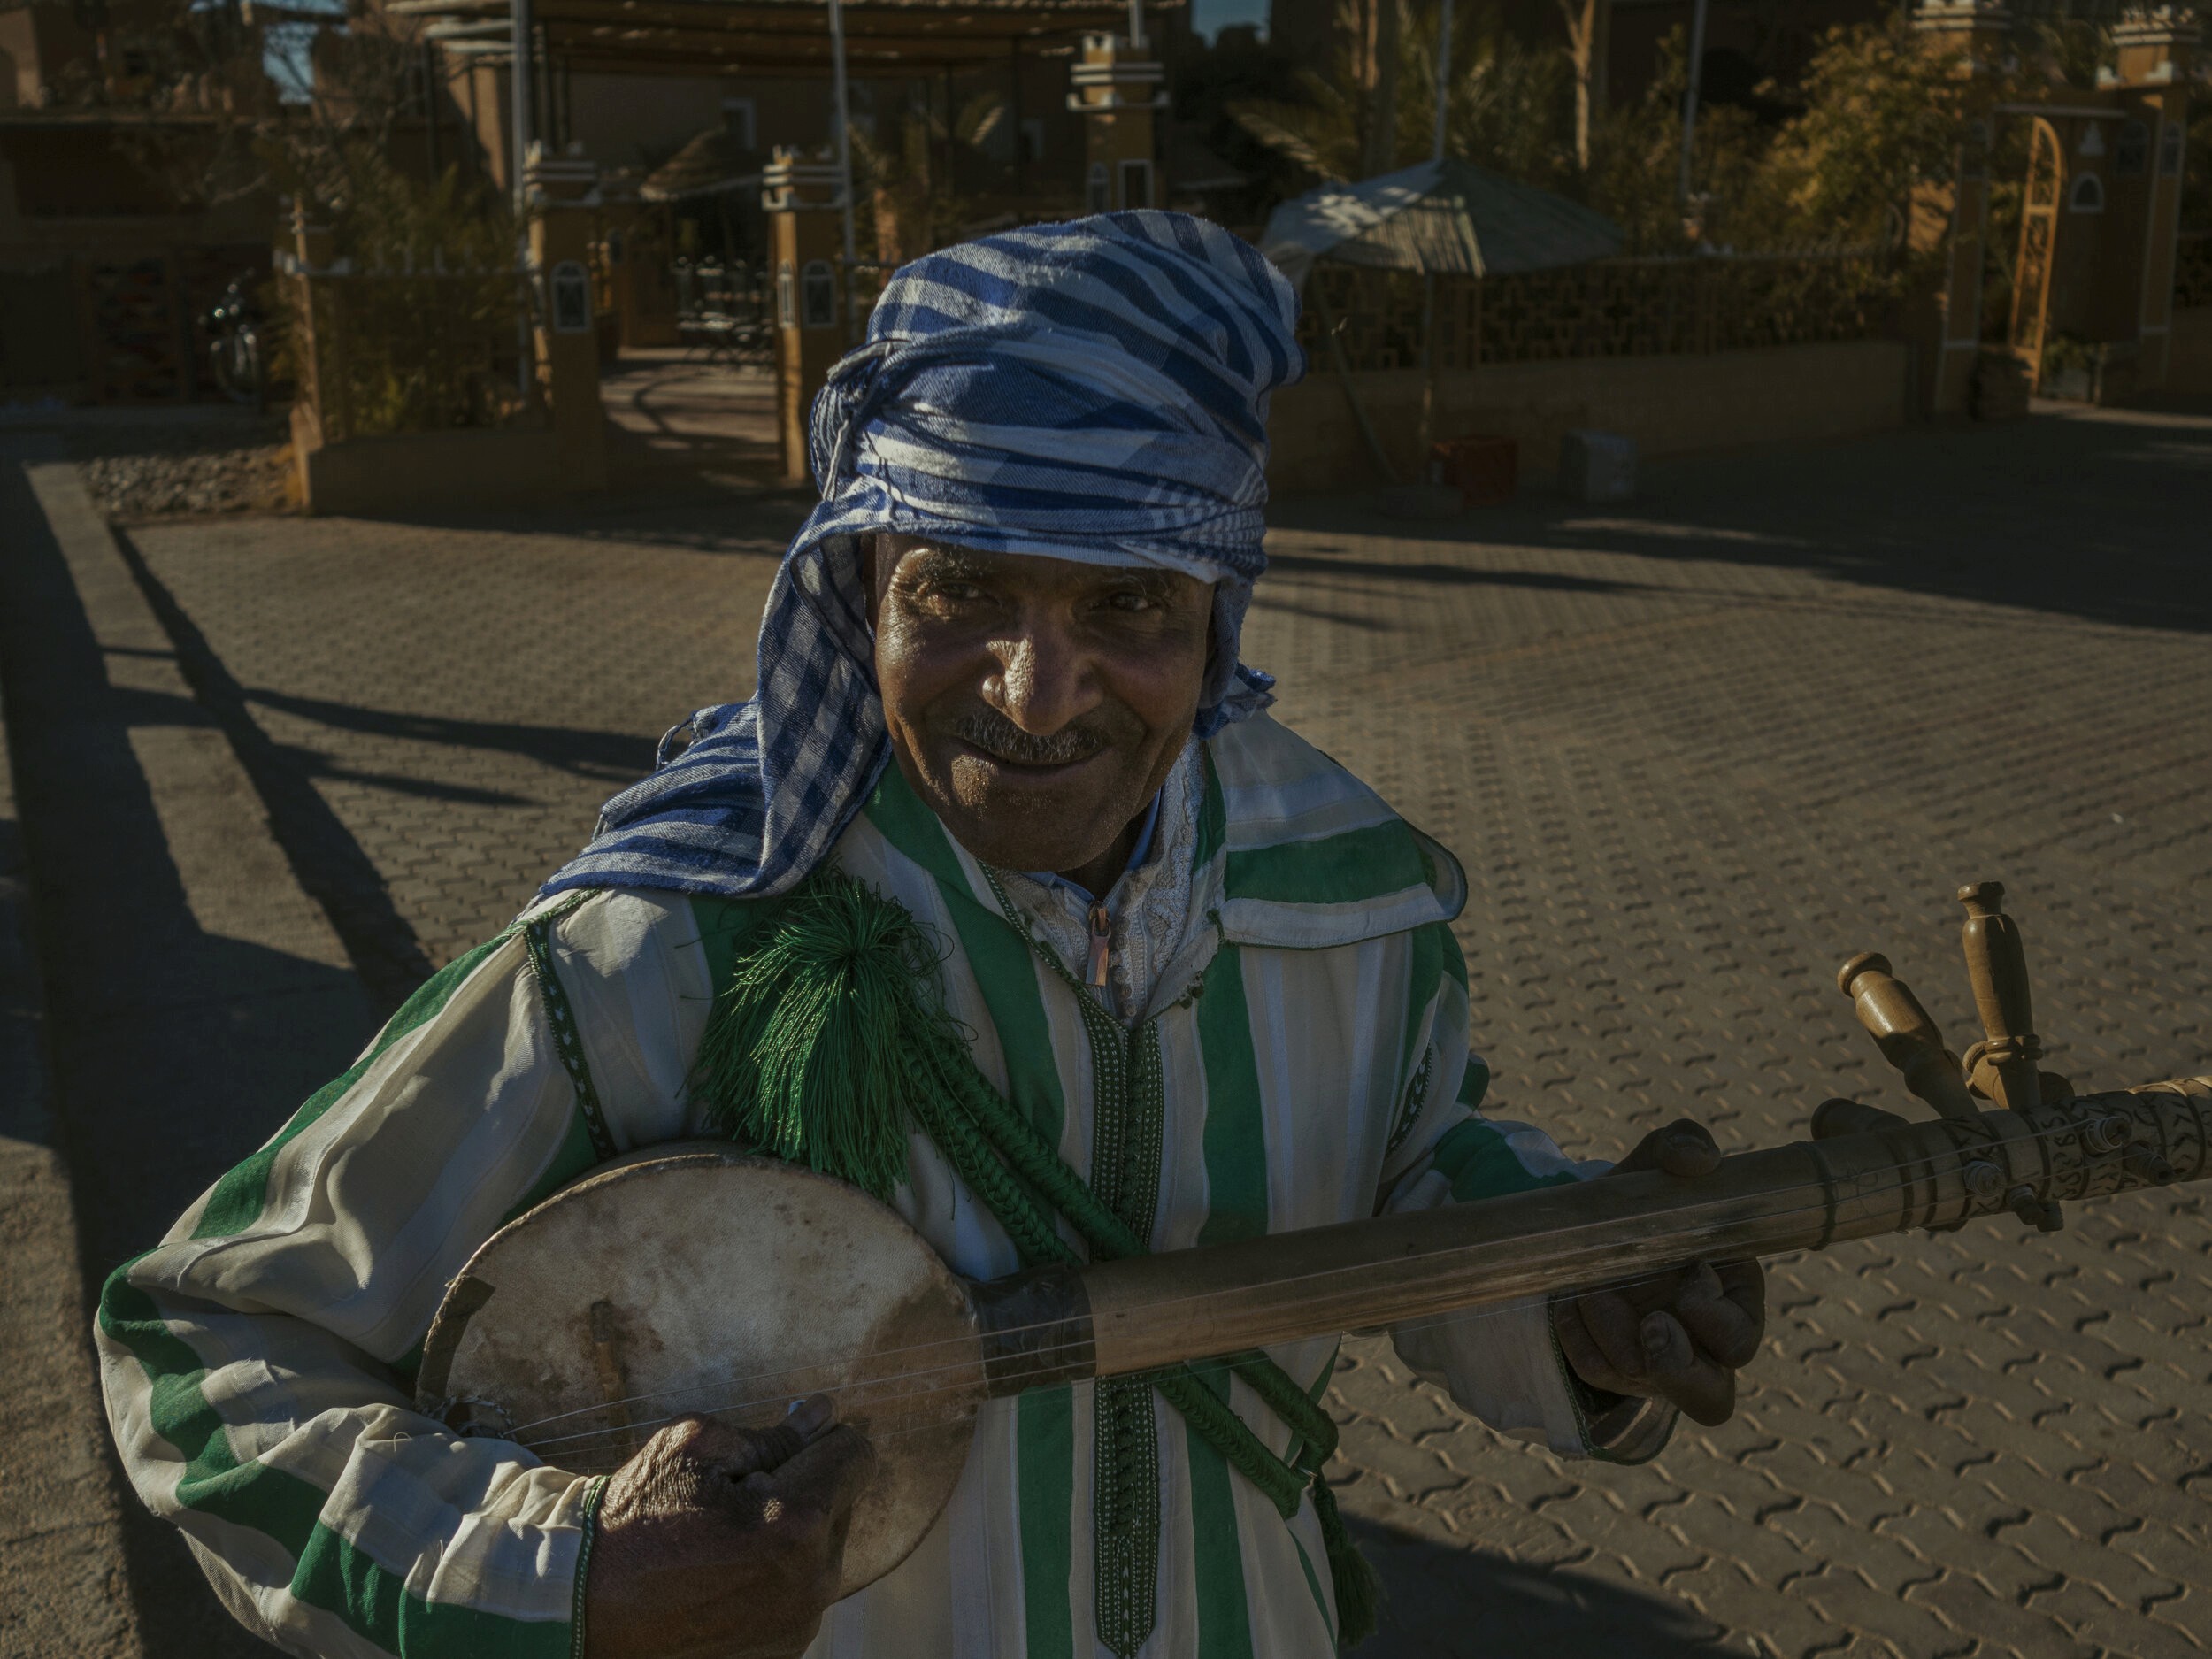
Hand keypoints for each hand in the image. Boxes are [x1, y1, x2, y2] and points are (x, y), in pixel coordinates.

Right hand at [583, 1394, 875, 1658]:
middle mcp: (811, 1581)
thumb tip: (823, 1413)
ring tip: (724, 1543)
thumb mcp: (695, 1448)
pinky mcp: (779, 1652)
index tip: (786, 1446)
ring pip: (821, 1553)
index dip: (823, 1439)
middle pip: (840, 1505)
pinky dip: (774, 1579)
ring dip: (790, 1538)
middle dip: (803, 1489)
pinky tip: (722, 1578)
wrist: (582, 1604)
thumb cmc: (636, 1517)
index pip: (857, 1456)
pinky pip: (798, 1595)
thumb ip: (774, 1434)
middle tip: (737, 1499)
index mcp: (797, 1522)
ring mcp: (797, 1624)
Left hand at [1549, 1118, 1766, 1426]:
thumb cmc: (1642, 1199)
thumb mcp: (1657, 1164)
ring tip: (1592, 1295)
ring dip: (1618, 1348)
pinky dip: (1578, 1341)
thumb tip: (1697, 1158)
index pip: (1741, 1336)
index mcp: (1730, 1298)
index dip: (1717, 1318)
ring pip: (1653, 1394)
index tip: (1692, 1272)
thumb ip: (1683, 1145)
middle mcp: (1699, 1345)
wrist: (1587, 1222)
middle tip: (1652, 1324)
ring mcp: (1654, 1364)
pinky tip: (1564, 1302)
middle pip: (1712, 1399)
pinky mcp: (1612, 1368)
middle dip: (1679, 1369)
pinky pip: (1597, 1373)